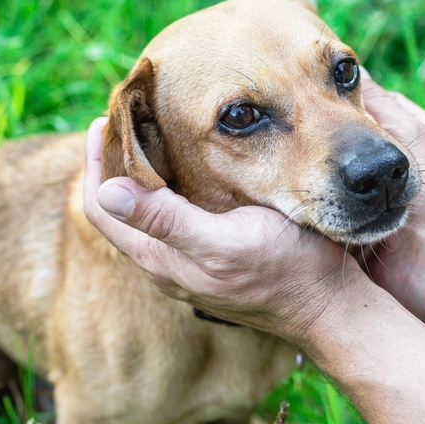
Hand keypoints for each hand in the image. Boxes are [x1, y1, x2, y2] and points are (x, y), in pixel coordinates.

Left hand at [82, 118, 366, 345]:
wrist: (330, 305)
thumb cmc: (286, 269)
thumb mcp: (225, 242)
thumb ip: (165, 220)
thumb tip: (106, 191)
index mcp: (160, 257)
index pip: (102, 208)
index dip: (95, 164)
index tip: (102, 121)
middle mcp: (167, 261)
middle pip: (119, 207)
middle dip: (114, 162)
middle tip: (125, 118)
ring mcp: (190, 261)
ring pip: (145, 210)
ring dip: (140, 172)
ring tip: (149, 131)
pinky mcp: (212, 255)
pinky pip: (172, 216)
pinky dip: (166, 184)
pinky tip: (186, 162)